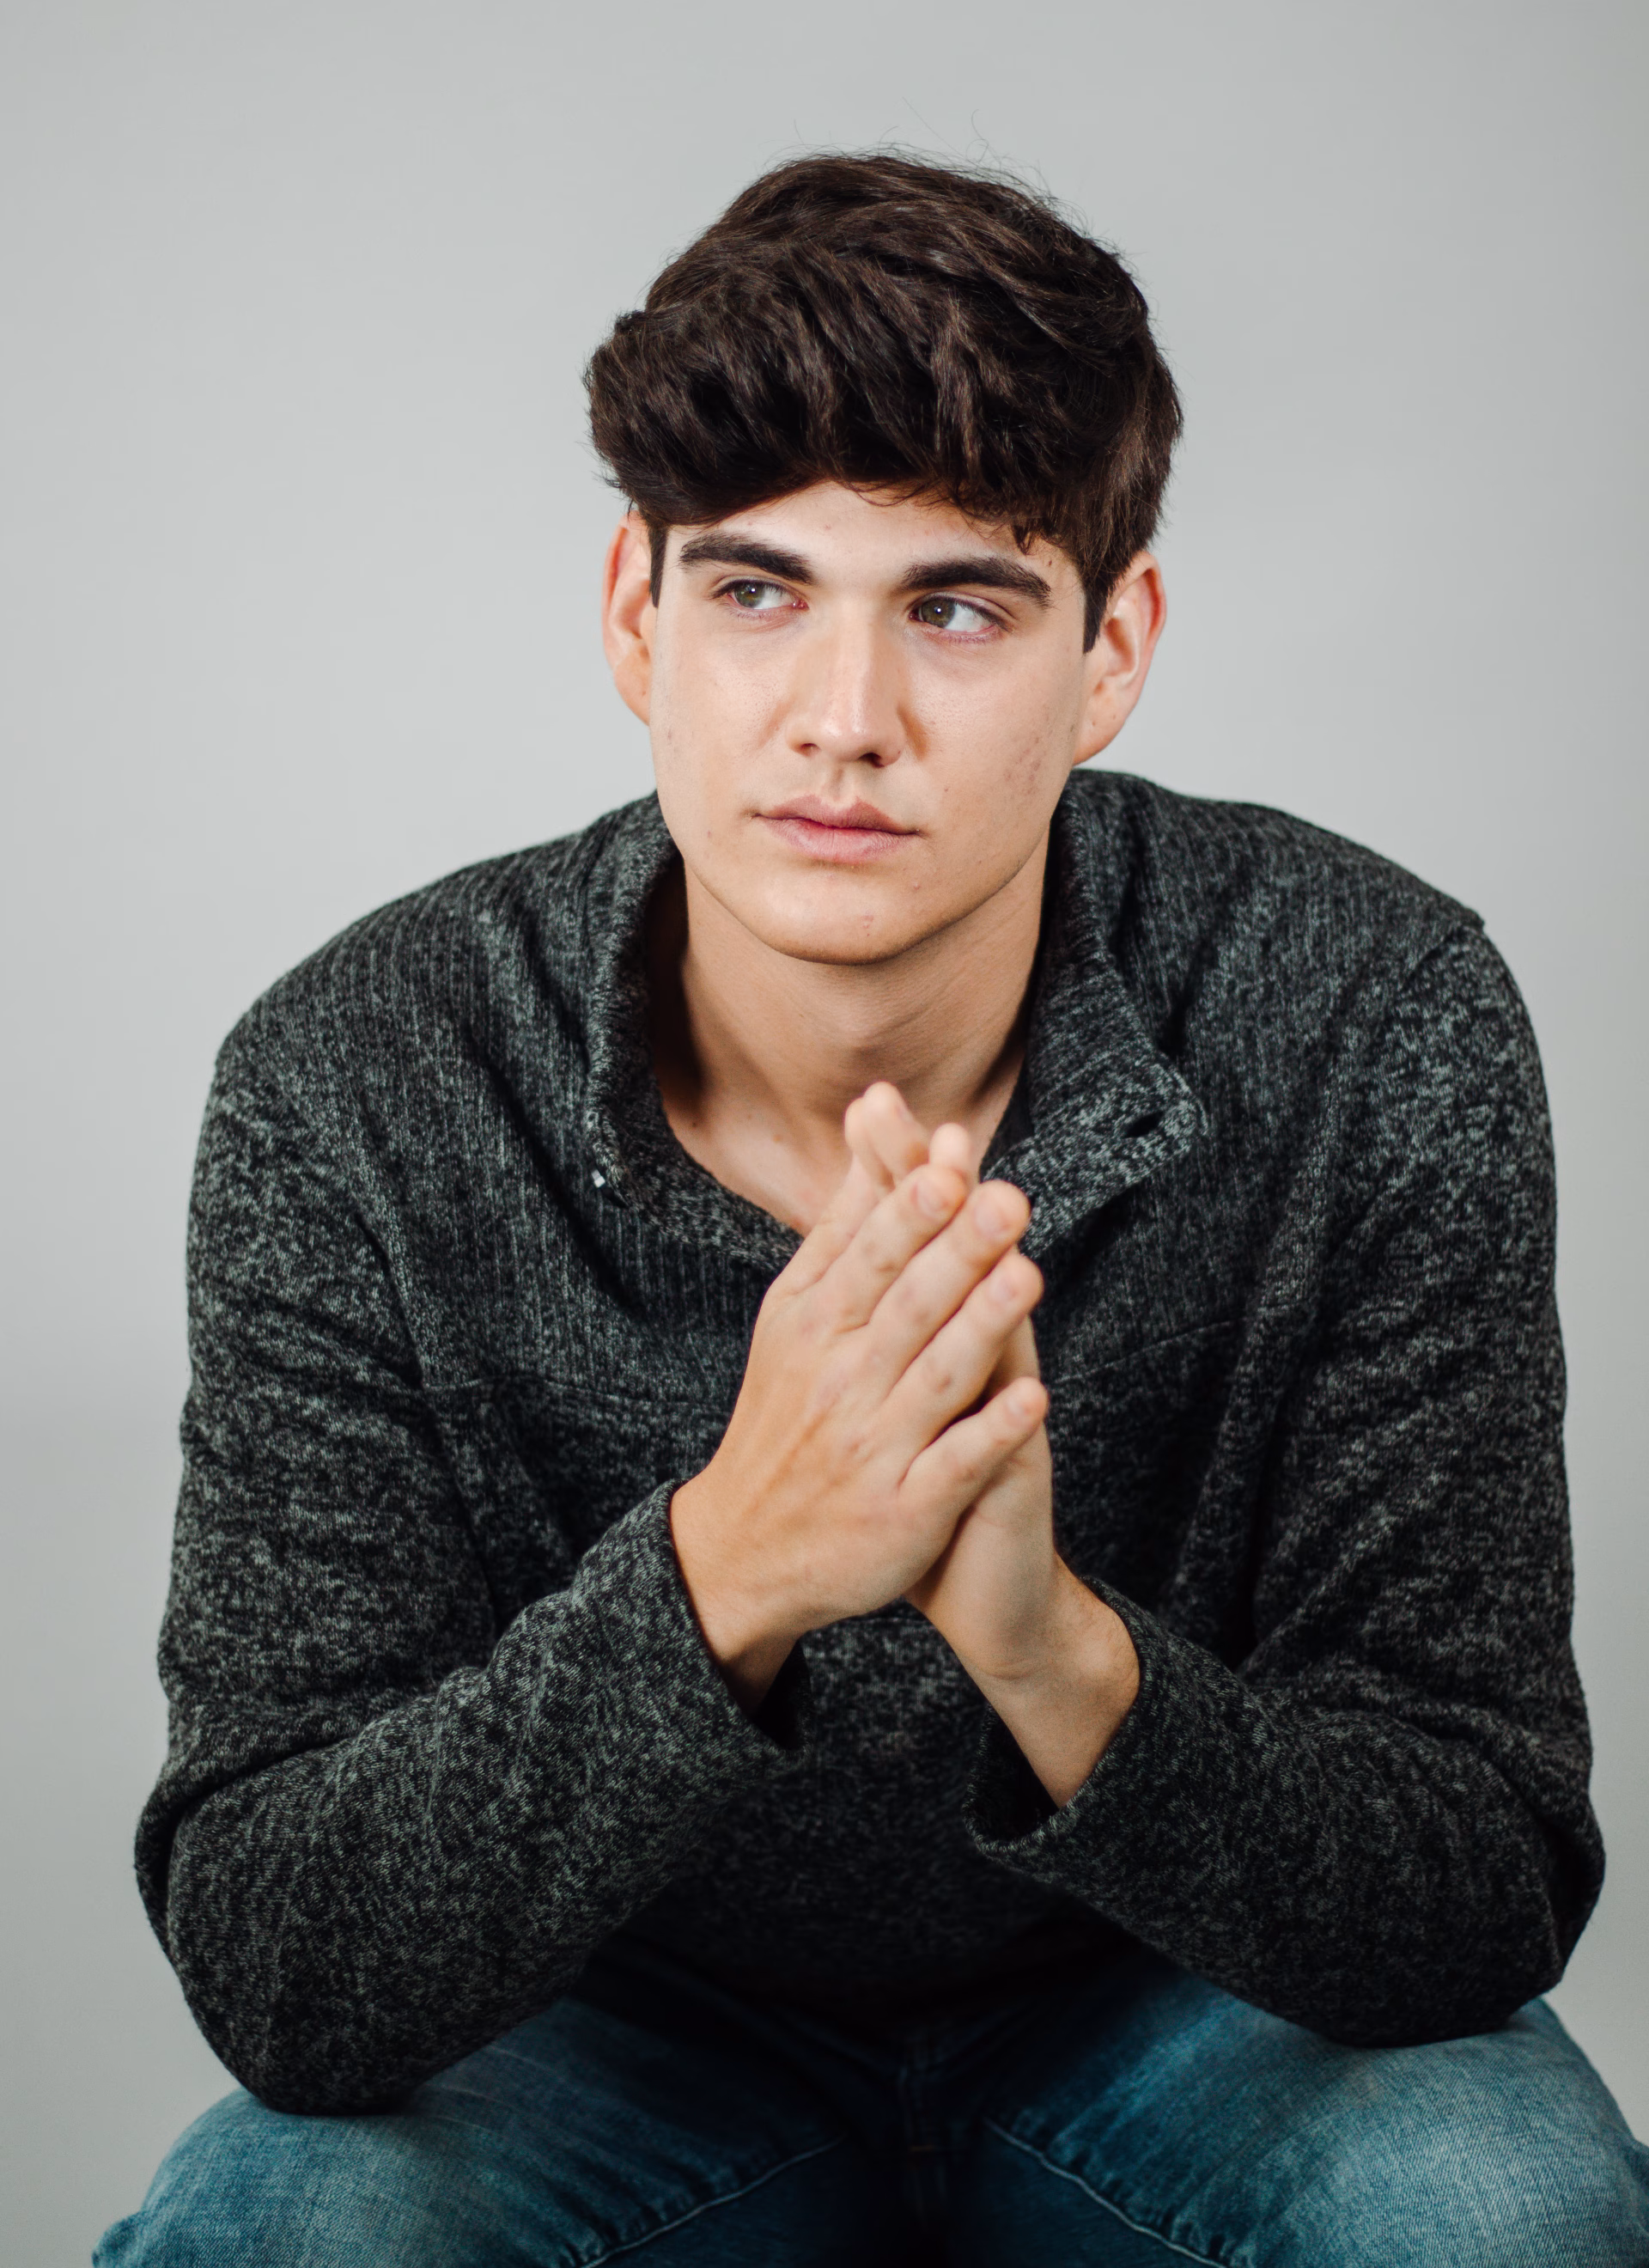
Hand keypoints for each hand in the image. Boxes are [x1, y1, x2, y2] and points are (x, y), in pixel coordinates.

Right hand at [670, 1087, 1048, 1707]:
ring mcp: (873, 1447)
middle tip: (1007, 1201)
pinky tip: (1034, 1398)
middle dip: (957, 1252)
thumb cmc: (788, 1414)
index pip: (869, 1257)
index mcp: (815, 1324)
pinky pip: (954, 1466)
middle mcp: (841, 1379)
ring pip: (937, 1378)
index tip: (949, 1164)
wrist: (744, 1550)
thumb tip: (873, 1118)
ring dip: (983, 1327)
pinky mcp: (905, 1510)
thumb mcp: (794, 1316)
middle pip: (908, 1306)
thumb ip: (844, 1223)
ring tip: (1028, 1278)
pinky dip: (990, 1433)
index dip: (911, 1213)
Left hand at [845, 1089, 1140, 1803]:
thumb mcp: (900, 1390)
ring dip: (1002, 1291)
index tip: (873, 1104)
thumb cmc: (928, 1479)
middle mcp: (983, 1364)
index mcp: (943, 1335)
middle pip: (968, 1269)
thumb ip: (880, 1313)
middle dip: (953, 1204)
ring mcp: (1002, 1421)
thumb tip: (849, 1225)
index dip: (897, 1175)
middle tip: (943, 1131)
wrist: (985, 1590)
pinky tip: (1029, 1398)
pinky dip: (1017, 1427)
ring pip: (1005, 1347)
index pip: (919, 1238)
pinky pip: (1014, 1455)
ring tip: (1002, 1228)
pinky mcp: (1009, 1488)